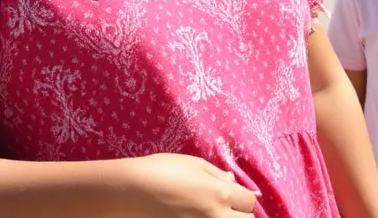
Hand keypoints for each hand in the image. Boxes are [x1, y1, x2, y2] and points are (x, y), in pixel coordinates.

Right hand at [123, 153, 256, 216]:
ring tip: (210, 215)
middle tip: (223, 210)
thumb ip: (217, 176)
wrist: (128, 194)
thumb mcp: (193, 164)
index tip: (230, 197)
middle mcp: (215, 217)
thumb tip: (233, 183)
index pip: (249, 201)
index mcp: (220, 194)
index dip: (240, 198)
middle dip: (238, 215)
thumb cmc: (160, 171)